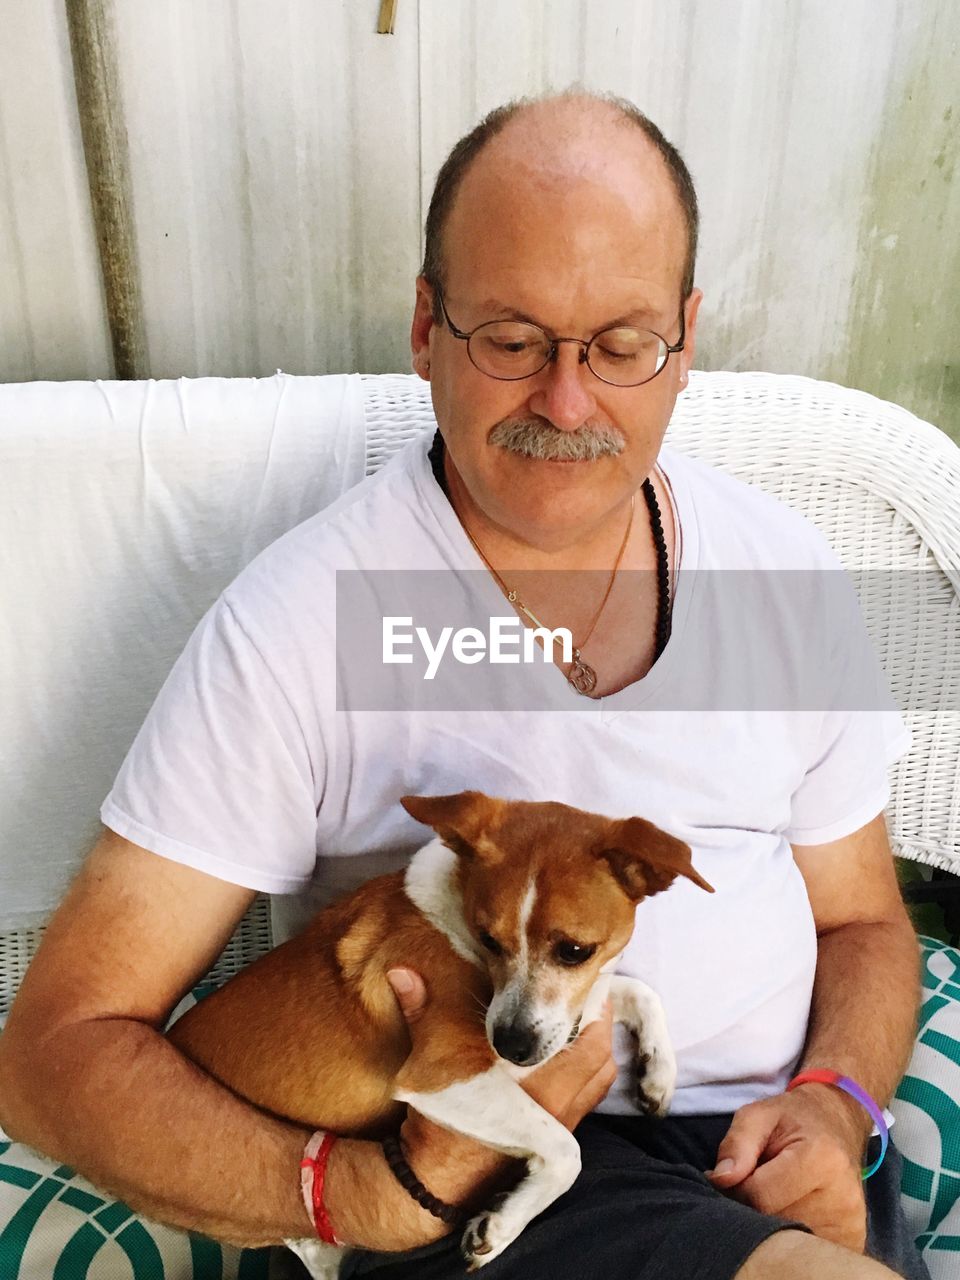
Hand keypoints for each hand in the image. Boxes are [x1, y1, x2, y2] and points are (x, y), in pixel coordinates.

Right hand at [385, 970, 616, 1215]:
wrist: (437, 1182)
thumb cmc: (438, 1119)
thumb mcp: (430, 1060)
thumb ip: (422, 1010)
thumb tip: (401, 971)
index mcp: (538, 1083)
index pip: (589, 1038)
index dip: (590, 1005)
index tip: (579, 980)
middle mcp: (559, 1105)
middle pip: (602, 1057)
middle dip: (595, 1023)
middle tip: (580, 996)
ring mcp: (562, 1126)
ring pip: (599, 1080)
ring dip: (593, 1049)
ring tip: (573, 1021)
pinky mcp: (557, 1140)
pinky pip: (588, 1099)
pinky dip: (585, 1074)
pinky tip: (562, 1057)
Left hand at [707, 1085, 869, 1252]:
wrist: (838, 1125)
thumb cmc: (794, 1119)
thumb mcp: (759, 1114)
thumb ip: (737, 1143)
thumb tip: (719, 1179)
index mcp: (822, 1159)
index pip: (760, 1197)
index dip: (737, 1188)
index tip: (738, 1175)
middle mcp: (843, 1198)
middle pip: (774, 1223)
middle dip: (753, 1208)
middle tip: (755, 1185)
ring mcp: (850, 1225)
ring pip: (788, 1241)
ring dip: (771, 1222)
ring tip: (775, 1195)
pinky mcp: (852, 1242)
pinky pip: (807, 1250)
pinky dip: (791, 1235)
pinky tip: (791, 1210)